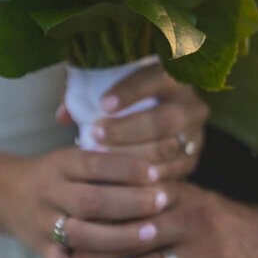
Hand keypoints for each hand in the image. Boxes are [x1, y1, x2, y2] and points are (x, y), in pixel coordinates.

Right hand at [0, 148, 175, 257]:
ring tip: (152, 234)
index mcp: (60, 164)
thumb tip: (156, 172)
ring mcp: (43, 225)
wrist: (4, 194)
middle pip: (90, 201)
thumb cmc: (55, 175)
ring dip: (119, 237)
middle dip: (130, 203)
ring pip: (80, 235)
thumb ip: (105, 164)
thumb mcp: (72, 158)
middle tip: (163, 203)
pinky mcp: (41, 253)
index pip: (94, 163)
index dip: (126, 168)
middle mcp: (49, 193)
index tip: (156, 174)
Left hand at [57, 63, 209, 181]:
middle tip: (95, 136)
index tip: (103, 104)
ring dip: (134, 157)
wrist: (161, 115)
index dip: (130, 91)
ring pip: (169, 148)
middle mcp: (190, 104)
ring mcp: (196, 133)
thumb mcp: (109, 90)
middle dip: (128, 130)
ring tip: (103, 160)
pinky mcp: (193, 158)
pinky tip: (122, 180)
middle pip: (164, 119)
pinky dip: (148, 178)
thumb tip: (61, 117)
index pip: (155, 79)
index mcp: (172, 77)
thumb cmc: (125, 100)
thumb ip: (85, 98)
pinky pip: (174, 171)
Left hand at [63, 184, 257, 257]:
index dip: (94, 220)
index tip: (63, 234)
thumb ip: (162, 209)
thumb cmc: (236, 230)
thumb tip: (110, 224)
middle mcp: (193, 221)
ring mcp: (208, 256)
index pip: (129, 203)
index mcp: (184, 196)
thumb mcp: (201, 205)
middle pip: (128, 238)